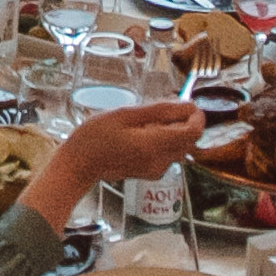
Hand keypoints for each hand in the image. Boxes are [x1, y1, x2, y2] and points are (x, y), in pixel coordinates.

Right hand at [73, 101, 204, 185]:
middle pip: (190, 139)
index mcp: (154, 146)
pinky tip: (142, 134)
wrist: (79, 165)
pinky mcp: (152, 173)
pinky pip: (169, 153)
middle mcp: (160, 161)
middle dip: (184, 121)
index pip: (194, 132)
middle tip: (160, 109)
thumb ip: (159, 110)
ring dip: (173, 130)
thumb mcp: (125, 114)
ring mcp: (157, 170)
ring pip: (181, 146)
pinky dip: (164, 140)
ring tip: (146, 122)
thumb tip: (187, 105)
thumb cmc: (95, 136)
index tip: (186, 103)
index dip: (196, 116)